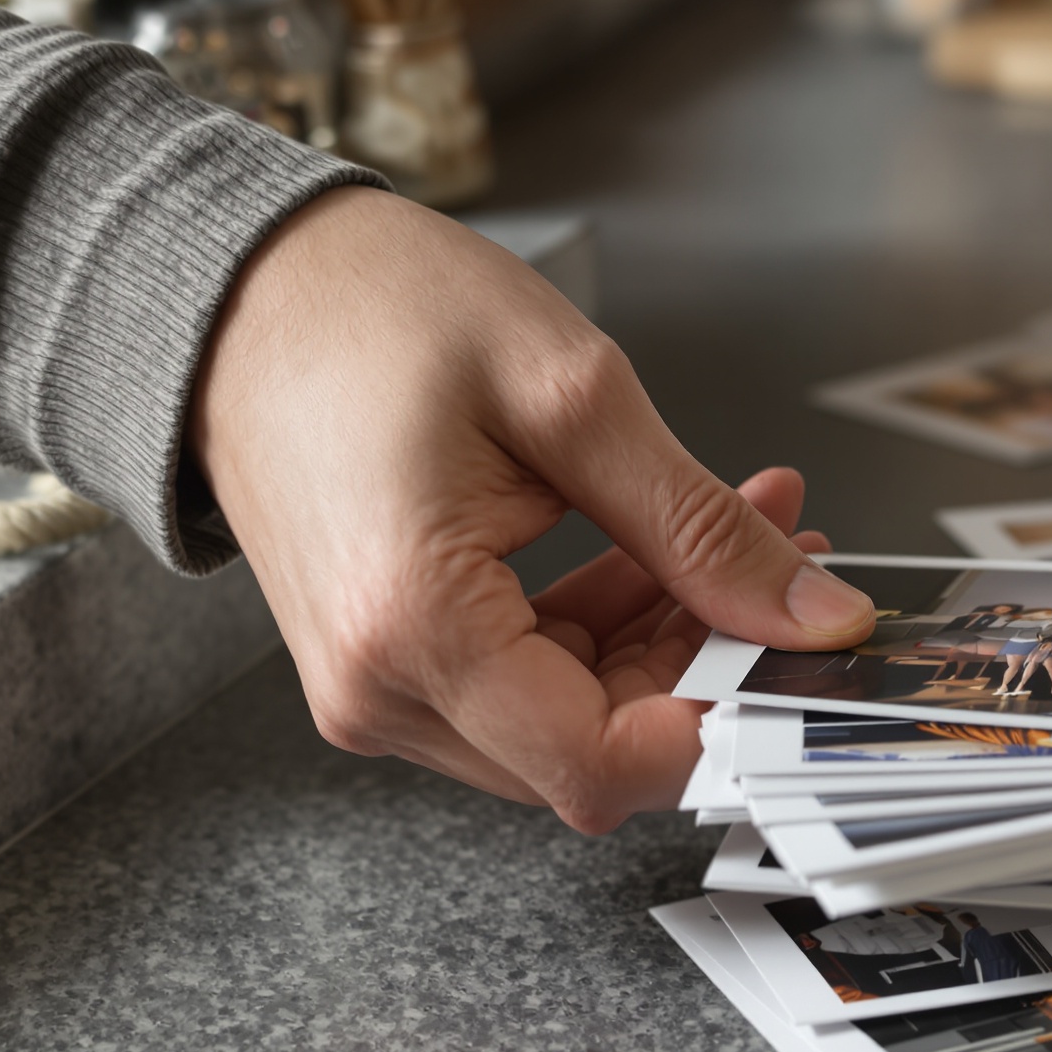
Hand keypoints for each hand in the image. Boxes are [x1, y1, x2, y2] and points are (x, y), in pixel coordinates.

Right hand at [191, 187, 875, 831]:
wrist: (237, 286)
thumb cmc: (369, 312)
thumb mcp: (574, 399)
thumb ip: (701, 528)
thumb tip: (815, 616)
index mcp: (414, 627)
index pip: (602, 764)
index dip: (721, 725)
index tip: (798, 653)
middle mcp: (379, 686)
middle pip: (592, 751)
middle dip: (709, 666)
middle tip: (789, 561)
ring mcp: (374, 683)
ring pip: (569, 722)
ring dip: (669, 641)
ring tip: (742, 525)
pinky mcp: (386, 658)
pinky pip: (524, 683)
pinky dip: (607, 627)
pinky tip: (661, 546)